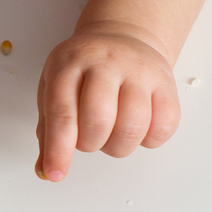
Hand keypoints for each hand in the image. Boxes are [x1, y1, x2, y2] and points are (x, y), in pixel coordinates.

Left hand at [35, 22, 179, 180]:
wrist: (122, 38)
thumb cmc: (82, 73)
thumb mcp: (53, 90)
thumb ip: (48, 131)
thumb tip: (46, 172)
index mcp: (68, 65)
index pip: (62, 113)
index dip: (58, 150)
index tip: (55, 174)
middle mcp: (104, 63)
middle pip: (99, 121)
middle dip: (89, 144)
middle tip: (88, 138)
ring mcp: (139, 70)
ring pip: (132, 126)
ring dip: (118, 146)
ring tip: (110, 134)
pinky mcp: (166, 82)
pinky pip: (164, 125)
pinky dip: (149, 140)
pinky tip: (136, 130)